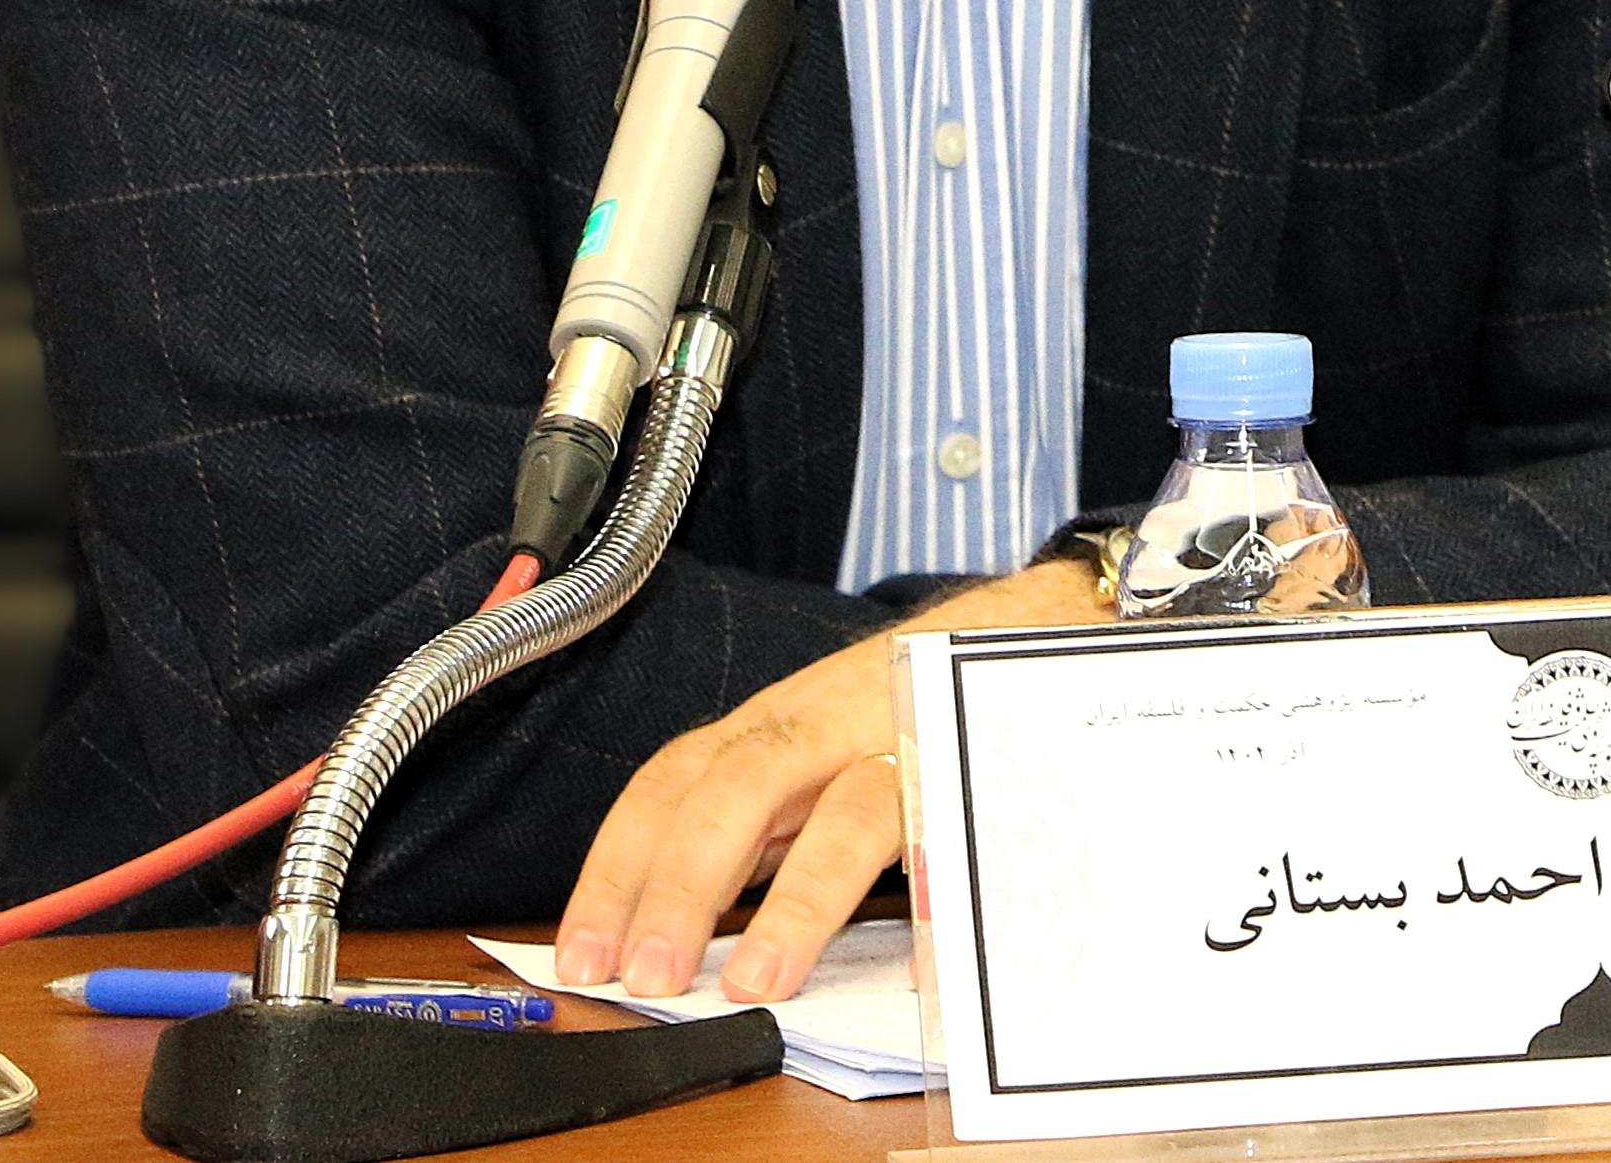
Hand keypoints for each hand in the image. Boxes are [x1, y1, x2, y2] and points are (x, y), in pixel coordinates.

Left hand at [552, 557, 1095, 1003]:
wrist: (1029, 625)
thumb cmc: (906, 705)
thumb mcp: (812, 756)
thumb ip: (756, 831)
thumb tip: (679, 924)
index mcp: (771, 727)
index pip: (673, 784)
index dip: (618, 867)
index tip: (581, 950)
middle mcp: (827, 725)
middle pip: (738, 788)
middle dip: (680, 885)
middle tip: (644, 975)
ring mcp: (904, 743)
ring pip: (844, 815)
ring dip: (791, 903)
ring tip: (754, 983)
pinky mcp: (975, 773)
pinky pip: (947, 836)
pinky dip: (927, 900)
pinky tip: (906, 961)